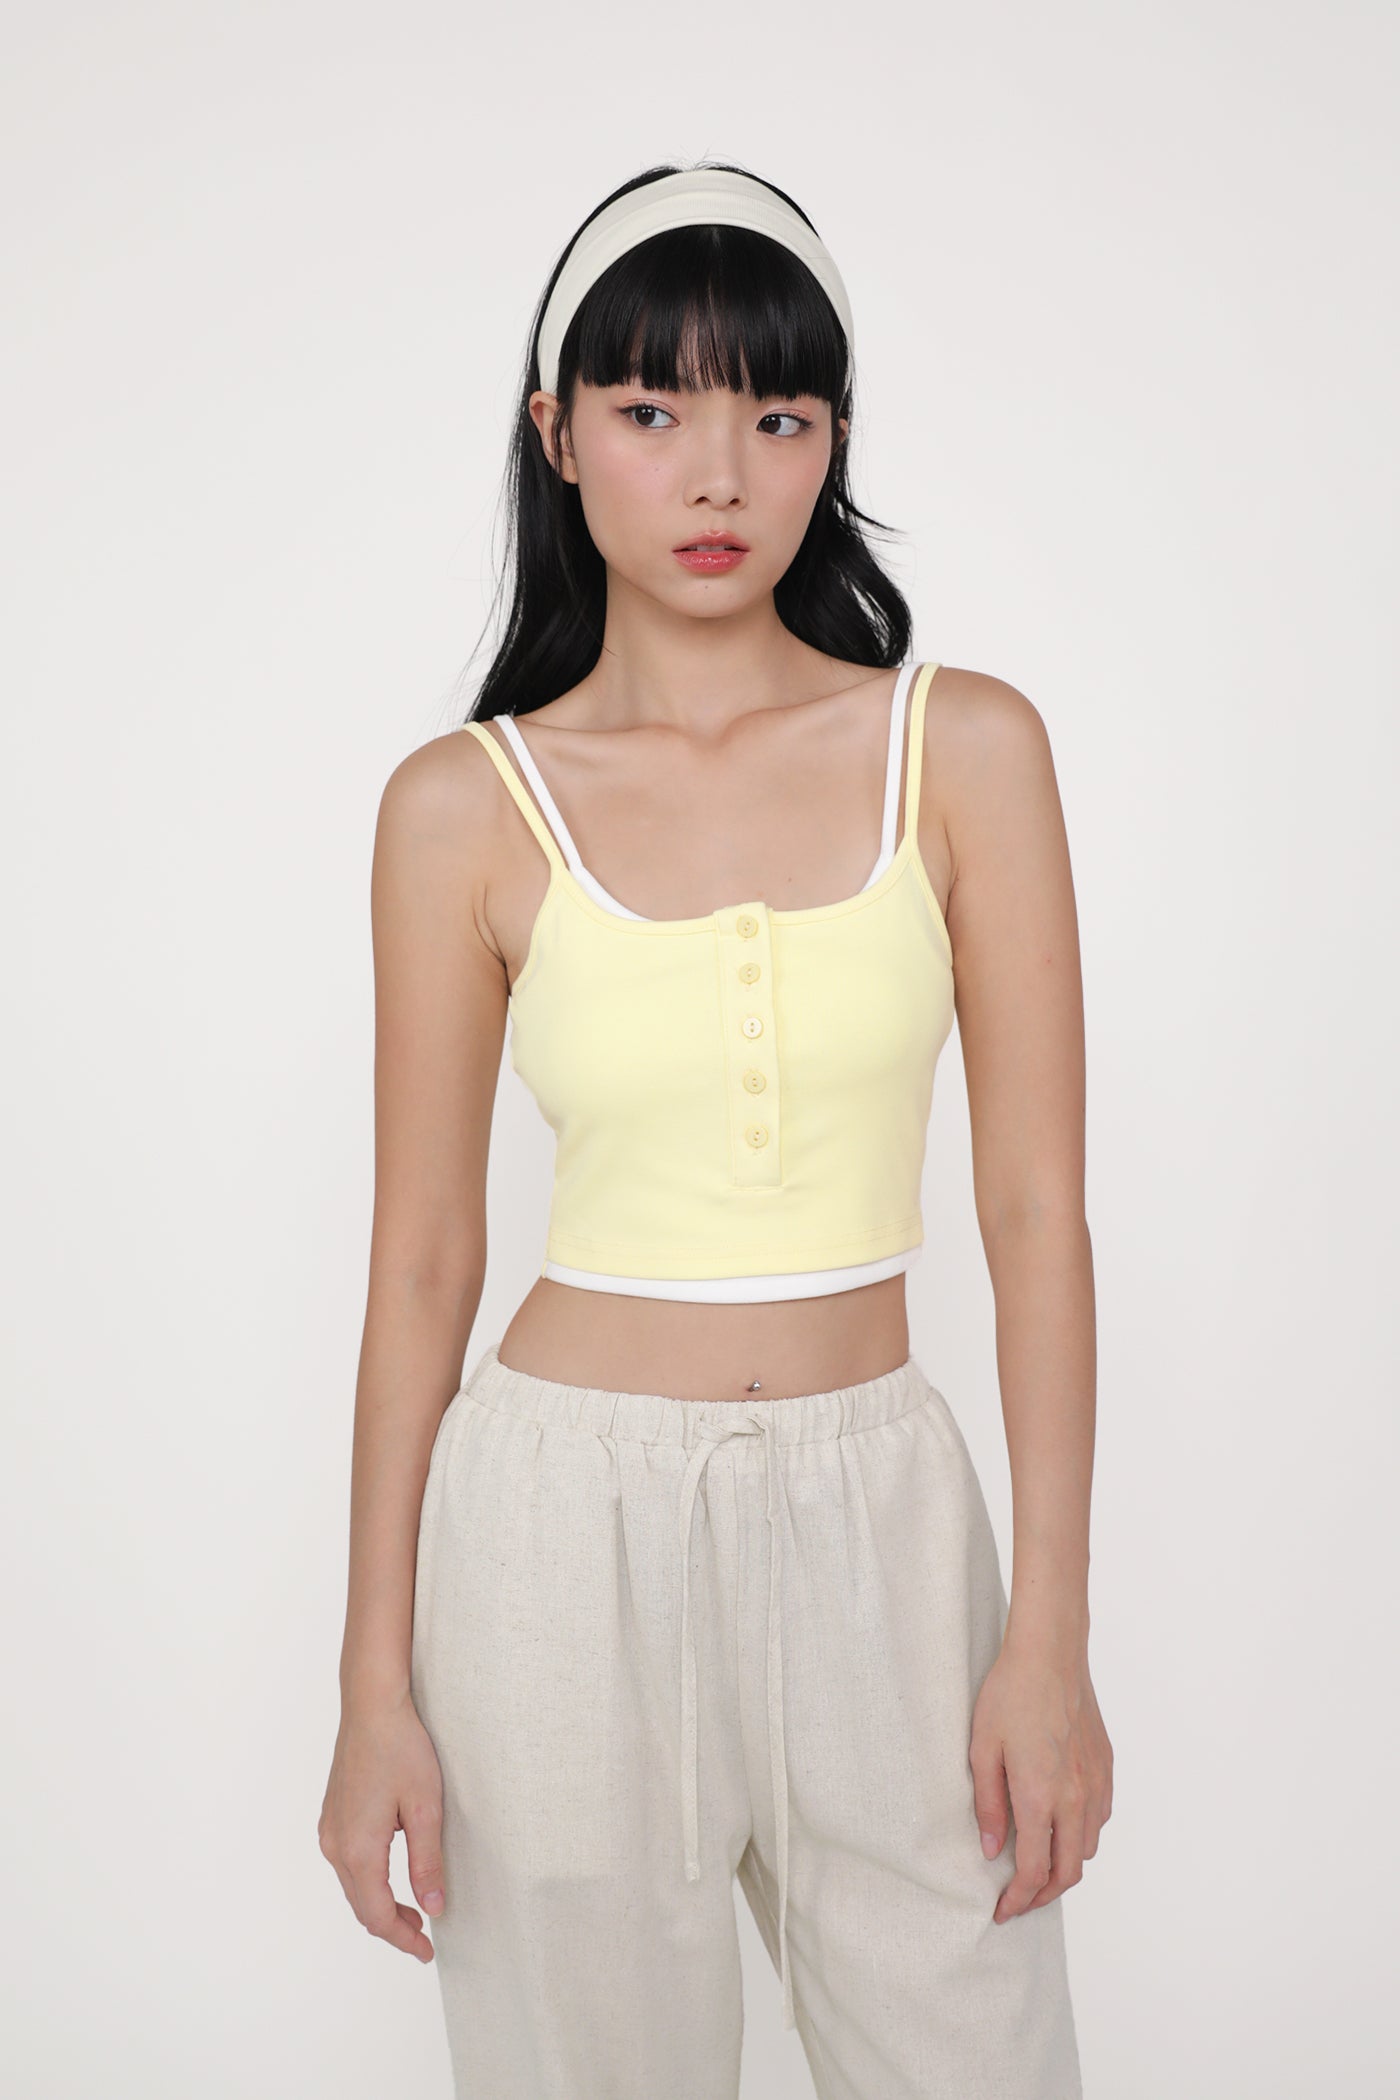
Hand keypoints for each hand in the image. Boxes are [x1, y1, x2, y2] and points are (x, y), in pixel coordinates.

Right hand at [319, 1691, 445, 1961]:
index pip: (377, 1914)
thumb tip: (433, 1906)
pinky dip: (369, 1881)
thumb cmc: (401, 1748)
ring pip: (353, 1885)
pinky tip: (390, 1877)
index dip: (403, 1938)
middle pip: (361, 1905)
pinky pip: (348, 1863)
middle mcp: (335, 1844)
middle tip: (425, 1938)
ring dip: (380, 1904)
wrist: (371, 1705)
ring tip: (413, 1911)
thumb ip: (427, 1861)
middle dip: (392, 1926)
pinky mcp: (332, 1815)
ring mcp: (330, 1828)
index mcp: (357, 1848)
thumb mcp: (425, 1807)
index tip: (428, 1951)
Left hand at [969, 1638, 1111, 1922]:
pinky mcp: (1105, 1767)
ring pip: (1088, 1848)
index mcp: (1041, 1797)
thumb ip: (987, 1804)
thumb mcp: (982, 1749)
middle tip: (1019, 1900)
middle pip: (1068, 1872)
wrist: (1050, 1654)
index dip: (1018, 1899)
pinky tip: (1061, 1828)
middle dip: (1043, 1895)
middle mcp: (1075, 1798)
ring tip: (1038, 1867)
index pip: (1034, 1871)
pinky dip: (1081, 1838)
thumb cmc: (1010, 1694)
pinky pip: (1099, 1819)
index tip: (1002, 1910)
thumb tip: (991, 1849)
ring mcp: (1096, 1783)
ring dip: (1065, 1868)